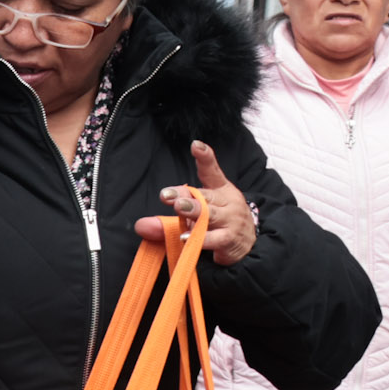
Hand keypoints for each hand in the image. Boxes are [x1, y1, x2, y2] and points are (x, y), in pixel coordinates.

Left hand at [138, 141, 254, 264]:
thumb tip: (140, 225)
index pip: (212, 172)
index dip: (205, 157)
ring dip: (194, 211)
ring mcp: (230, 220)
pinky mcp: (229, 239)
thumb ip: (168, 219)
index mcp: (220, 190)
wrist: (248, 244)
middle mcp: (227, 202)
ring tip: (179, 207)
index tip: (196, 145)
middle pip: (205, 195)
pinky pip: (213, 238)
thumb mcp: (197, 216)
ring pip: (210, 214)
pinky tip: (185, 237)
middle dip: (184, 195)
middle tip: (166, 194)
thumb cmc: (219, 223)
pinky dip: (199, 238)